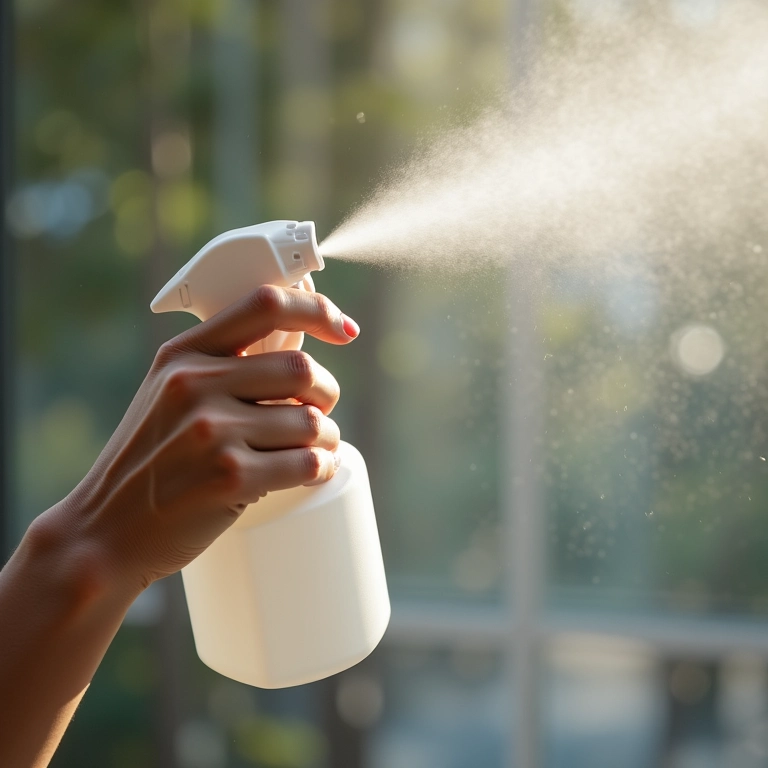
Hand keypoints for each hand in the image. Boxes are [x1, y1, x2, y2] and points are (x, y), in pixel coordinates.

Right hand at [41, 285, 359, 593]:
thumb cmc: (149, 462)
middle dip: (326, 393)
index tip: (344, 329)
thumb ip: (221, 370)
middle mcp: (195, 383)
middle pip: (301, 369)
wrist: (105, 531)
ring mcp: (211, 430)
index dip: (317, 309)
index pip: (265, 305)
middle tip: (318, 414)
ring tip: (312, 451)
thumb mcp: (168, 397)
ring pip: (310, 422)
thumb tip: (299, 360)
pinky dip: (321, 468)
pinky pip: (307, 462)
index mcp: (183, 354)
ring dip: (325, 439)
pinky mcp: (229, 476)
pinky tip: (314, 471)